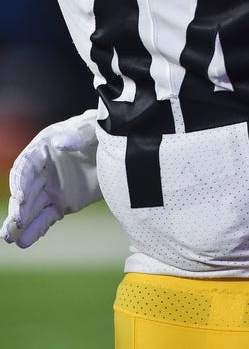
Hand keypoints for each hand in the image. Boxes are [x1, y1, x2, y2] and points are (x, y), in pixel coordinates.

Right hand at [2, 110, 101, 247]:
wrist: (118, 149)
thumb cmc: (101, 130)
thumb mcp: (92, 127)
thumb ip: (79, 133)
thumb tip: (62, 143)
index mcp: (44, 147)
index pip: (27, 165)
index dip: (21, 181)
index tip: (21, 196)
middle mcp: (43, 170)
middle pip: (25, 189)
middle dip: (18, 207)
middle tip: (15, 223)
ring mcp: (51, 188)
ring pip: (31, 207)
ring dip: (19, 222)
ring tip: (9, 238)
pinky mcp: (61, 204)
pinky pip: (45, 218)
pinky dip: (35, 229)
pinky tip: (24, 242)